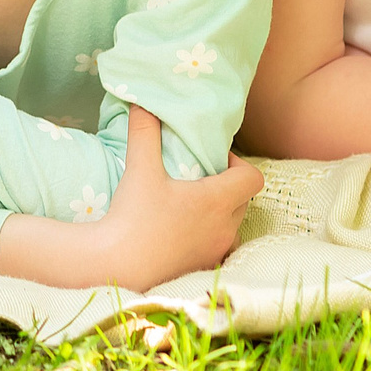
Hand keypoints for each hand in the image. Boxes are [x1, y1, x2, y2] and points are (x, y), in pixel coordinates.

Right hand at [89, 106, 263, 290]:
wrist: (116, 265)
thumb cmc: (132, 217)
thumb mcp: (139, 168)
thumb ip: (144, 131)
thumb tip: (142, 101)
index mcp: (217, 201)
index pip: (253, 178)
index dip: (239, 164)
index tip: (212, 161)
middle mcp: (225, 228)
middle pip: (243, 200)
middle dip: (227, 186)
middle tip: (198, 179)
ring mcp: (216, 252)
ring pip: (232, 226)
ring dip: (220, 213)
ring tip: (191, 207)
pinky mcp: (203, 269)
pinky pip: (219, 248)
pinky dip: (209, 238)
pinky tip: (183, 233)